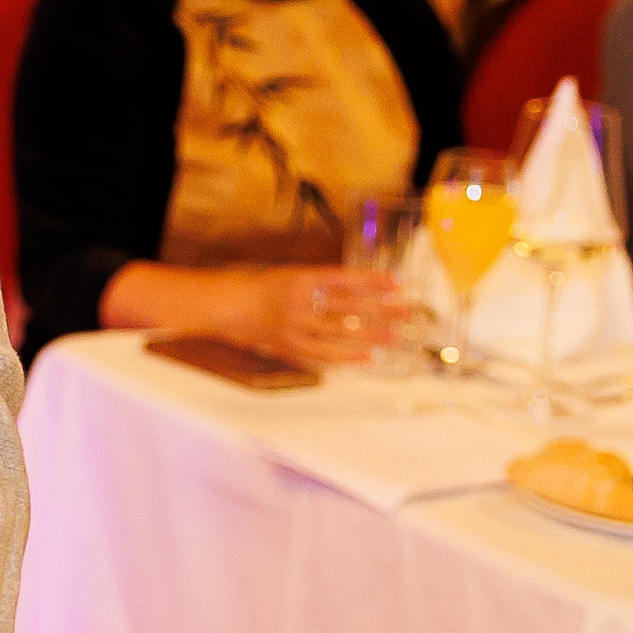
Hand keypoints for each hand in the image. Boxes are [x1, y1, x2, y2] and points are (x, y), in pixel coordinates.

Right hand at [252, 266, 410, 366]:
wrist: (224, 305)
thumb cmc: (256, 286)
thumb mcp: (289, 275)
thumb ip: (318, 284)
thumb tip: (355, 291)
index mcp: (300, 278)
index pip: (344, 279)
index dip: (372, 282)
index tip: (397, 284)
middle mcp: (300, 301)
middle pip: (349, 306)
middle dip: (381, 309)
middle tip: (408, 312)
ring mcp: (294, 325)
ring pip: (340, 333)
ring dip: (370, 335)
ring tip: (395, 338)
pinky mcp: (289, 345)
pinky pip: (322, 354)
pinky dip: (346, 357)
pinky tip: (366, 358)